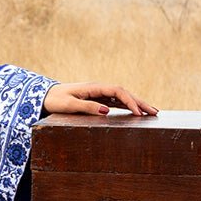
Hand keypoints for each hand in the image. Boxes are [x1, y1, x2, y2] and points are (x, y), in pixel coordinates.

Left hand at [41, 83, 157, 117]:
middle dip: (140, 102)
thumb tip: (107, 111)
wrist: (45, 96)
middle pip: (124, 93)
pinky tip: (135, 112)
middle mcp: (99, 88)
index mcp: (94, 88)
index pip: (118, 92)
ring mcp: (99, 93)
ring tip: (151, 112)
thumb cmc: (55, 101)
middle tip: (155, 112)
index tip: (139, 113)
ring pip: (122, 97)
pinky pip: (116, 101)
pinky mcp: (97, 99)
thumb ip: (87, 107)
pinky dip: (127, 106)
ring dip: (136, 104)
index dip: (130, 101)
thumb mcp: (69, 105)